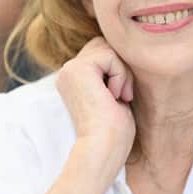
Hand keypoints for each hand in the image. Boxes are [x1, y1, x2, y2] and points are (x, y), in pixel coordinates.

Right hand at [56, 36, 135, 158]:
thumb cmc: (114, 131)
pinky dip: (120, 75)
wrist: (103, 149)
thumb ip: (111, 73)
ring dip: (122, 72)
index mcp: (73, 78)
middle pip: (103, 45)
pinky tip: (114, 96)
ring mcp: (70, 69)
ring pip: (108, 48)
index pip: (101, 52)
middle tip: (122, 95)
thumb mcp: (113, 94)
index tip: (119, 97)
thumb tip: (124, 51)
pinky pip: (110, 55)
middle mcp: (67, 71)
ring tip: (119, 97)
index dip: (117, 69)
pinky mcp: (78, 69)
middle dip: (120, 66)